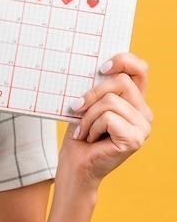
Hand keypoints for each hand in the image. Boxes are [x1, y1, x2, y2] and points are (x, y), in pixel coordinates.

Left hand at [59, 52, 151, 186]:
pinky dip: (92, 126)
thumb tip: (97, 67)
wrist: (76, 161)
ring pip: (110, 101)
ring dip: (88, 115)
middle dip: (92, 94)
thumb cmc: (81, 129)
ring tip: (85, 129)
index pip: (140, 68)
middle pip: (120, 81)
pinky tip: (91, 138)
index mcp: (134, 99)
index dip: (124, 61)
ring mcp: (143, 127)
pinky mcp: (135, 139)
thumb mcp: (88, 101)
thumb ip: (98, 85)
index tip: (101, 68)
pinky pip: (108, 117)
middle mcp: (144, 111)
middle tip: (77, 107)